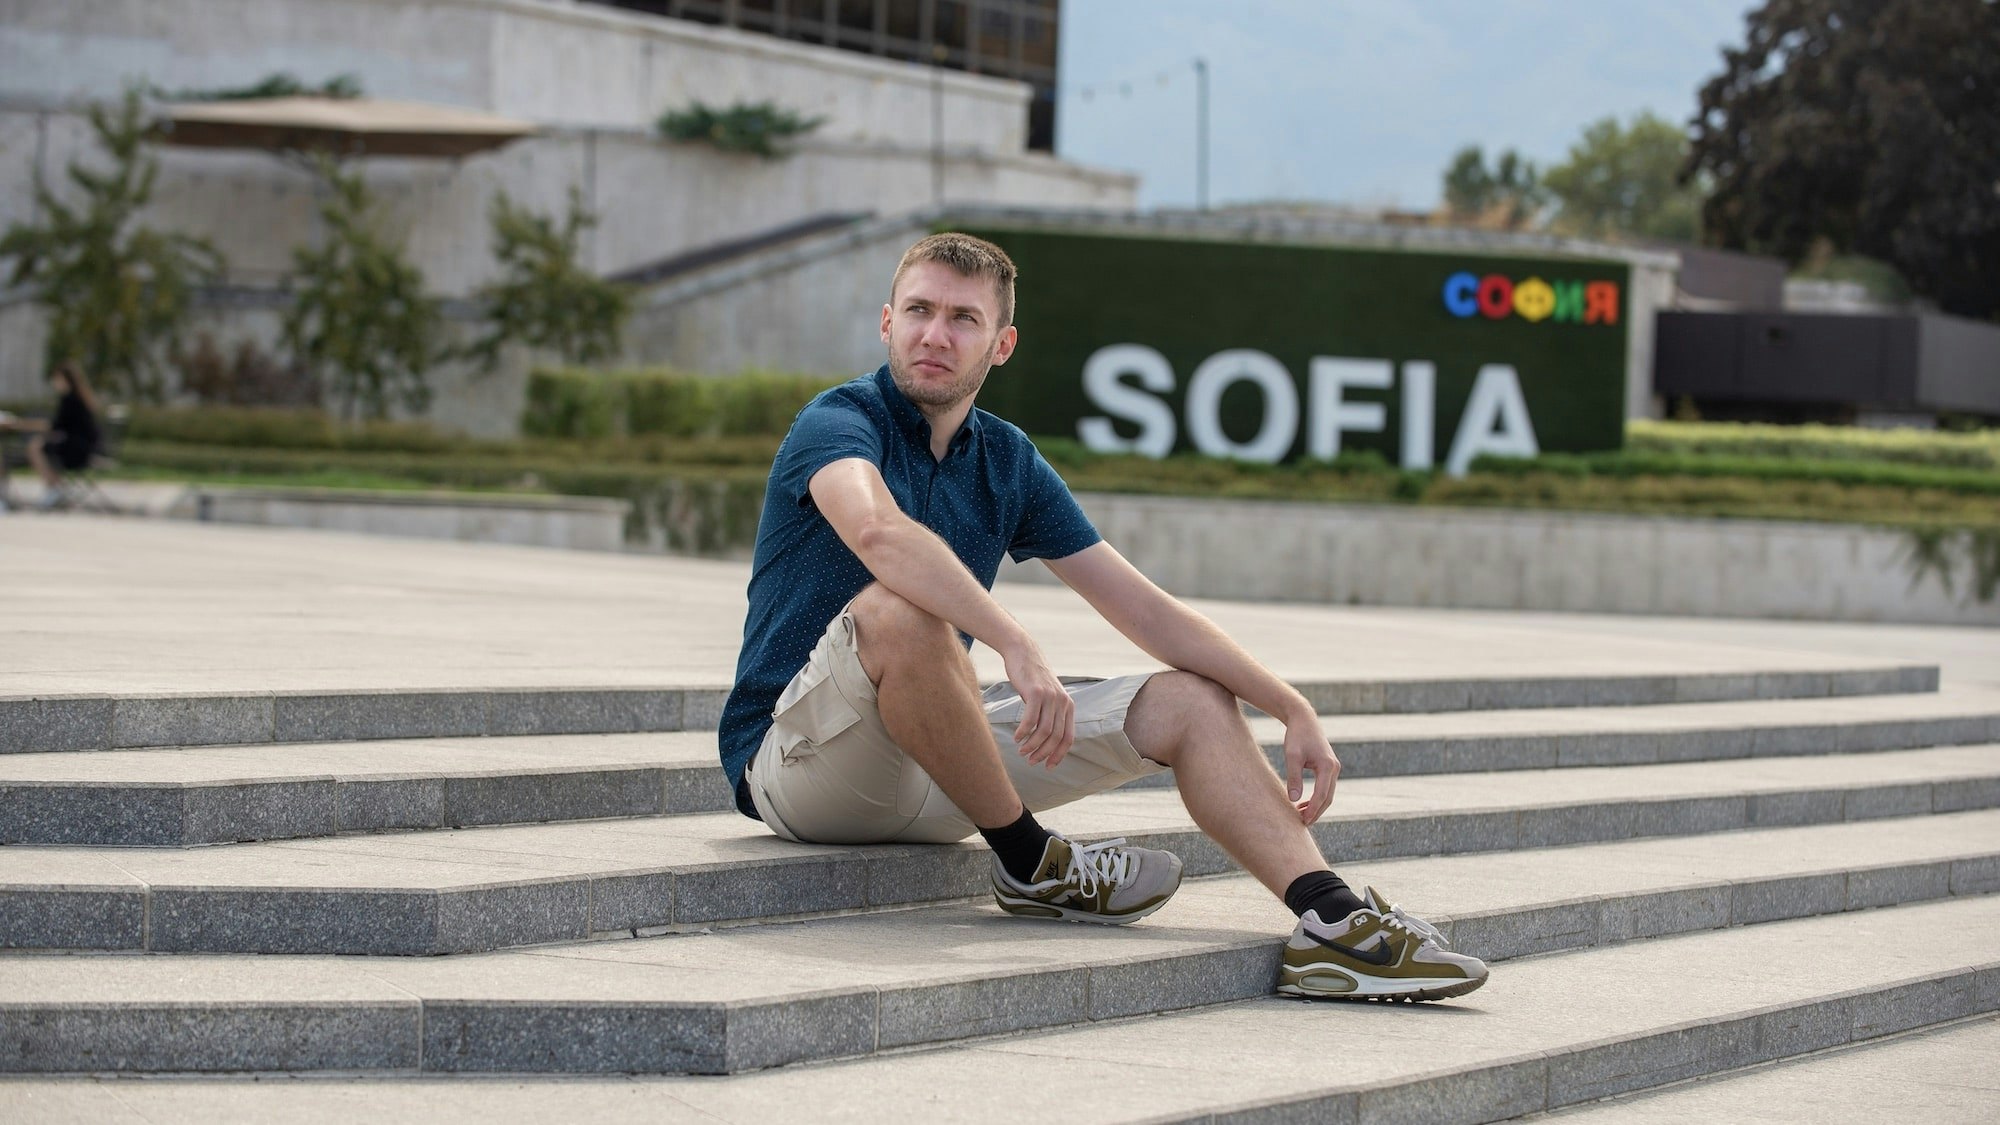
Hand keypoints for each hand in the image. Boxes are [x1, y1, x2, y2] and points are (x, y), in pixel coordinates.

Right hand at [1001, 642, 1073, 767]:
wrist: (1023, 653)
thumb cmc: (1032, 679)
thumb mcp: (1047, 698)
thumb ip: (1050, 716)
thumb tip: (1045, 742)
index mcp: (1068, 706)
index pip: (1068, 738)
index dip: (1058, 755)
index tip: (1048, 766)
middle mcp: (1062, 702)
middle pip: (1056, 737)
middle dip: (1043, 753)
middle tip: (1030, 761)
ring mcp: (1050, 697)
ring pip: (1044, 731)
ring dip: (1032, 745)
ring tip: (1022, 751)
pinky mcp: (1036, 693)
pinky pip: (1030, 720)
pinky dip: (1023, 732)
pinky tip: (1016, 737)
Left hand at [1281, 720, 1341, 823]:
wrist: (1303, 719)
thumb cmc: (1297, 735)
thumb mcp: (1292, 756)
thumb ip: (1294, 778)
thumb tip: (1294, 800)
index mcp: (1328, 766)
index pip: (1322, 795)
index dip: (1313, 810)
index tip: (1302, 821)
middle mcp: (1334, 768)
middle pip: (1328, 797)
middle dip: (1316, 812)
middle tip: (1302, 824)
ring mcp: (1333, 768)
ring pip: (1328, 794)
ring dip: (1316, 806)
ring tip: (1301, 816)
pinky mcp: (1328, 767)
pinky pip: (1325, 787)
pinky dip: (1317, 798)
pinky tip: (1303, 804)